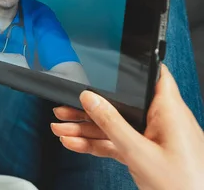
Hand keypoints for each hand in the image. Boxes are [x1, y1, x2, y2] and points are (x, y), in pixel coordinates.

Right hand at [51, 64, 203, 189]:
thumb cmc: (184, 186)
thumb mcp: (139, 152)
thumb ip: (112, 124)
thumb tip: (90, 98)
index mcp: (168, 111)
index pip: (151, 76)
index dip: (129, 68)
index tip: (101, 67)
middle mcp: (161, 121)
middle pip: (120, 105)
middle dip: (90, 108)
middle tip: (65, 107)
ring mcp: (153, 139)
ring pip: (114, 126)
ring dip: (87, 128)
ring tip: (61, 129)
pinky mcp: (146, 154)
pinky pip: (117, 143)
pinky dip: (97, 144)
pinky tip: (75, 144)